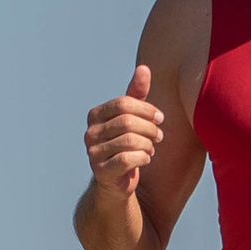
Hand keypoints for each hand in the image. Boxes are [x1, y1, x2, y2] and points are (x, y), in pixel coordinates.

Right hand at [85, 63, 166, 206]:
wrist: (116, 181)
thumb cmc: (126, 145)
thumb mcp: (132, 117)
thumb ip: (136, 94)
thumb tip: (144, 68)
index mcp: (96, 115)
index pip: (123, 103)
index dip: (146, 109)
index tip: (160, 118)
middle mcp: (90, 132)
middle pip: (127, 122)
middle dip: (150, 128)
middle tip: (159, 136)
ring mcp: (93, 152)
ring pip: (129, 141)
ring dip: (148, 145)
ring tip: (151, 148)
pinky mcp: (101, 171)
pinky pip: (127, 159)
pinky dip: (143, 158)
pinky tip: (146, 159)